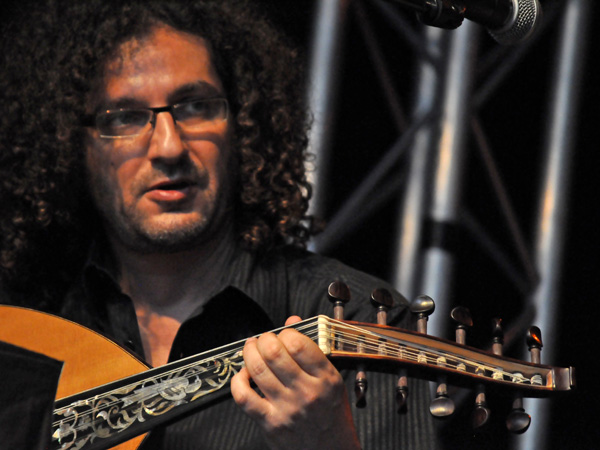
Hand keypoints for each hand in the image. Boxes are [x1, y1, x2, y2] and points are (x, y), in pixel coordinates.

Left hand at [230, 316, 360, 449]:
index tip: (283, 334)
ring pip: (258, 370)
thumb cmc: (332, 415)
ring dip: (249, 353)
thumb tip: (292, 321)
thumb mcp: (332, 379)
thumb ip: (312, 349)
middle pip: (275, 353)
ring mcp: (287, 409)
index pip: (299, 344)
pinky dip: (238, 381)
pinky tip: (243, 375)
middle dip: (264, 339)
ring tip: (251, 349)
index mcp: (326, 378)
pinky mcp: (270, 424)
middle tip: (263, 339)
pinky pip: (244, 397)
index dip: (285, 333)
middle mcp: (307, 393)